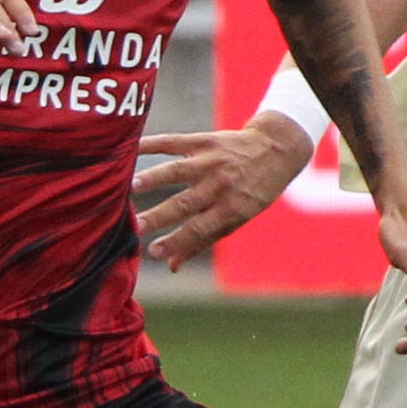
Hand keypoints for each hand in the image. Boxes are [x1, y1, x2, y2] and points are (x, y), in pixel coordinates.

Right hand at [133, 113, 309, 268]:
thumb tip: (172, 266)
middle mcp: (221, 185)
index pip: (199, 229)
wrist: (275, 150)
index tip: (153, 252)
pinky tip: (131, 149)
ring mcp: (212, 161)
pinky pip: (174, 142)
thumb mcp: (237, 219)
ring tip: (131, 186)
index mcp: (231, 208)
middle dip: (159, 216)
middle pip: (184, 203)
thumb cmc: (253, 192)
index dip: (176, 242)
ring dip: (153, 178)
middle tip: (135, 226)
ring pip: (177, 171)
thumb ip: (203, 240)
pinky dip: (152, 144)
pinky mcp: (204, 141)